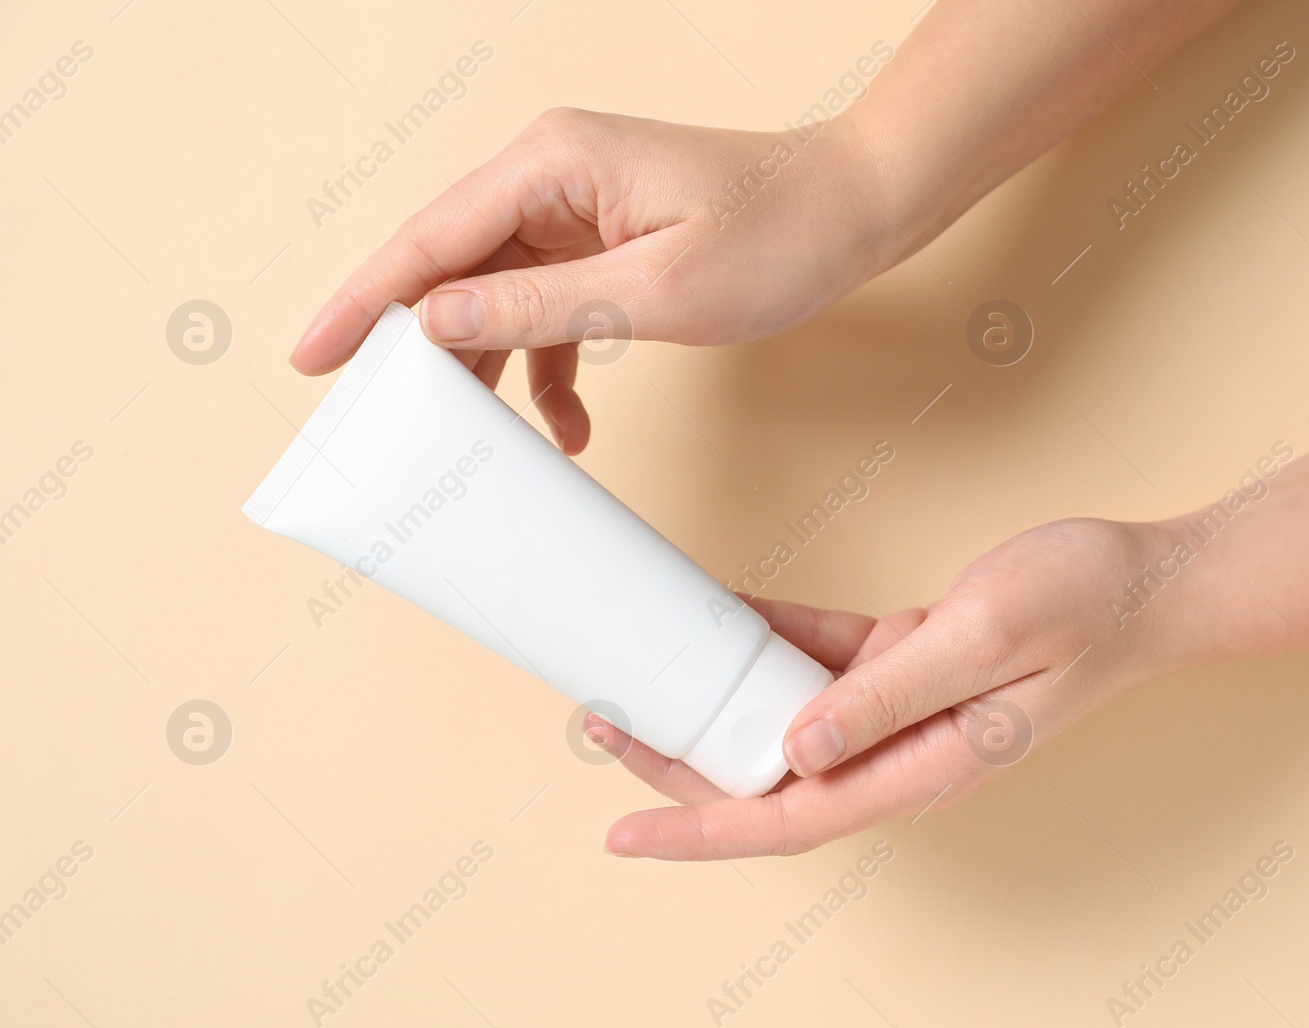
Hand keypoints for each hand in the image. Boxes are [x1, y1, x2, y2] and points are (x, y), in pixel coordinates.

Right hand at [289, 108, 898, 453]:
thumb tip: (437, 324)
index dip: (365, 303)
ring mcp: (577, 207)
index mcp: (548, 162)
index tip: (311, 359)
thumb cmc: (778, 233)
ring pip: (496, 294)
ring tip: (486, 446)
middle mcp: (550, 174)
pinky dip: (550, 367)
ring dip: (493, 372)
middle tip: (386, 425)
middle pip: (451, 267)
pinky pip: (549, 306)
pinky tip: (568, 429)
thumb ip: (537, 308)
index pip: (428, 240)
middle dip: (420, 348)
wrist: (860, 207)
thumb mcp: (653, 289)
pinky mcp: (605, 241)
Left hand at [595, 518, 1175, 859]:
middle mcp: (903, 751)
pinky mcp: (906, 662)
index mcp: (924, 766)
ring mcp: (902, 709)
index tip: (621, 834)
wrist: (1146, 579)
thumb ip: (887, 698)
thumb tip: (794, 752)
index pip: (790, 819)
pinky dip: (770, 639)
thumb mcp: (982, 640)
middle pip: (769, 777)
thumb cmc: (1083, 607)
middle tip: (601, 719)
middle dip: (681, 762)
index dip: (699, 832)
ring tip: (642, 672)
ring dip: (716, 702)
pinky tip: (724, 614)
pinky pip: (820, 661)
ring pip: (785, 721)